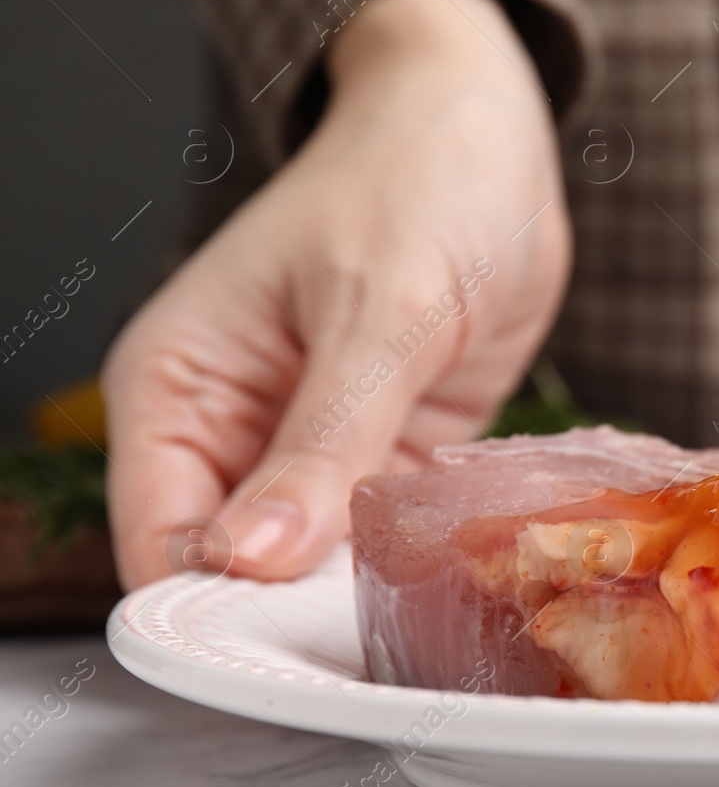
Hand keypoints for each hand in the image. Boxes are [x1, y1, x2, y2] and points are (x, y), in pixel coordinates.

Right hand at [103, 0, 570, 587]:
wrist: (491, 135)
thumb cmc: (413, 181)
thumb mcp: (375, 312)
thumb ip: (320, 441)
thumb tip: (247, 560)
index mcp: (178, 385)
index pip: (159, 536)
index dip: (211, 603)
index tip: (281, 652)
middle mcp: (234, 427)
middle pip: (236, 566)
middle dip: (295, 609)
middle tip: (371, 637)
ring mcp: (314, 444)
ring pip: (318, 561)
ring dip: (364, 587)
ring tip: (424, 609)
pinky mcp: (389, 450)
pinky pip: (388, 530)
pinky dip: (415, 553)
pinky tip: (458, 568)